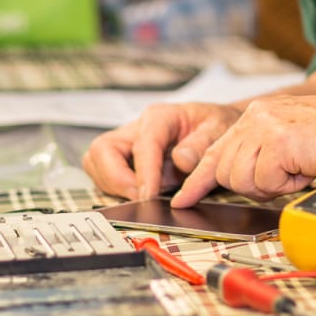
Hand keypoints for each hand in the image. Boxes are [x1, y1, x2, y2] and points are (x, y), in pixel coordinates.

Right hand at [81, 101, 240, 200]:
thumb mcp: (219, 130)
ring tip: (145, 196)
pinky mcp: (124, 159)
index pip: (142, 145)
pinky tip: (142, 194)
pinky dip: (116, 188)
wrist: (215, 126)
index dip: (144, 174)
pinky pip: (105, 174)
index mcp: (159, 117)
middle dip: (116, 179)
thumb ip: (202, 145)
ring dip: (114, 185)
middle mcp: (137, 128)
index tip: (149, 197)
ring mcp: (127, 143)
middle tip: (140, 198)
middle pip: (103, 149)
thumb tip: (180, 160)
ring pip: (97, 162)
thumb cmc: (215, 126)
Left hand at [169, 93, 315, 205]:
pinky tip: (304, 170)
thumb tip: (247, 180)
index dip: (198, 178)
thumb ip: (264, 153)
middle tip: (285, 178)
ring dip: (271, 186)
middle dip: (252, 186)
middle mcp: (255, 116)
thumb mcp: (292, 140)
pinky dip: (286, 186)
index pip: (216, 150)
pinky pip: (265, 183)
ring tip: (298, 170)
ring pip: (241, 180)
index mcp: (257, 114)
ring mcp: (264, 127)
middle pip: (225, 170)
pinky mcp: (277, 142)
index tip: (183, 197)